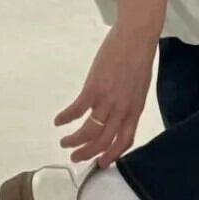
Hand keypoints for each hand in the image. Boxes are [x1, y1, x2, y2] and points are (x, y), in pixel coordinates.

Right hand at [54, 23, 156, 166]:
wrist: (136, 37)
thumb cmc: (139, 57)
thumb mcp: (139, 86)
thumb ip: (129, 103)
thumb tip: (118, 115)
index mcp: (134, 109)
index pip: (124, 141)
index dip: (111, 155)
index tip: (100, 163)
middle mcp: (122, 109)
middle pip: (103, 141)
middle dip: (87, 153)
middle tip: (75, 157)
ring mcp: (108, 100)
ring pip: (89, 131)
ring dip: (74, 140)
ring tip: (64, 142)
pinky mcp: (94, 88)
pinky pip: (77, 110)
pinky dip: (66, 118)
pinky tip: (59, 120)